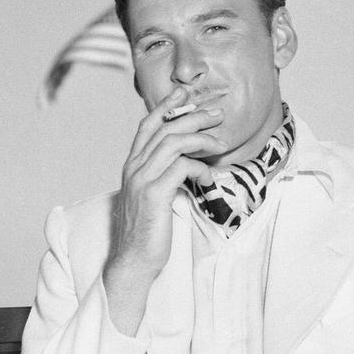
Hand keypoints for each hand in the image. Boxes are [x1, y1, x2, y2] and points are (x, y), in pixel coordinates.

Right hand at [102, 87, 224, 332]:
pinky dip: (199, 167)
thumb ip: (163, 176)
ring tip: (221, 141)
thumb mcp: (153, 197)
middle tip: (217, 113)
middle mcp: (134, 168)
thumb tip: (186, 164)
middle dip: (193, 116)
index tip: (185, 94)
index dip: (165, 107)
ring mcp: (141, 180)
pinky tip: (210, 176)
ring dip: (201, 137)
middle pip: (164, 129)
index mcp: (132, 166)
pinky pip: (180, 167)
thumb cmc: (147, 231)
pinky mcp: (153, 194)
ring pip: (173, 142)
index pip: (147, 126)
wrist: (133, 260)